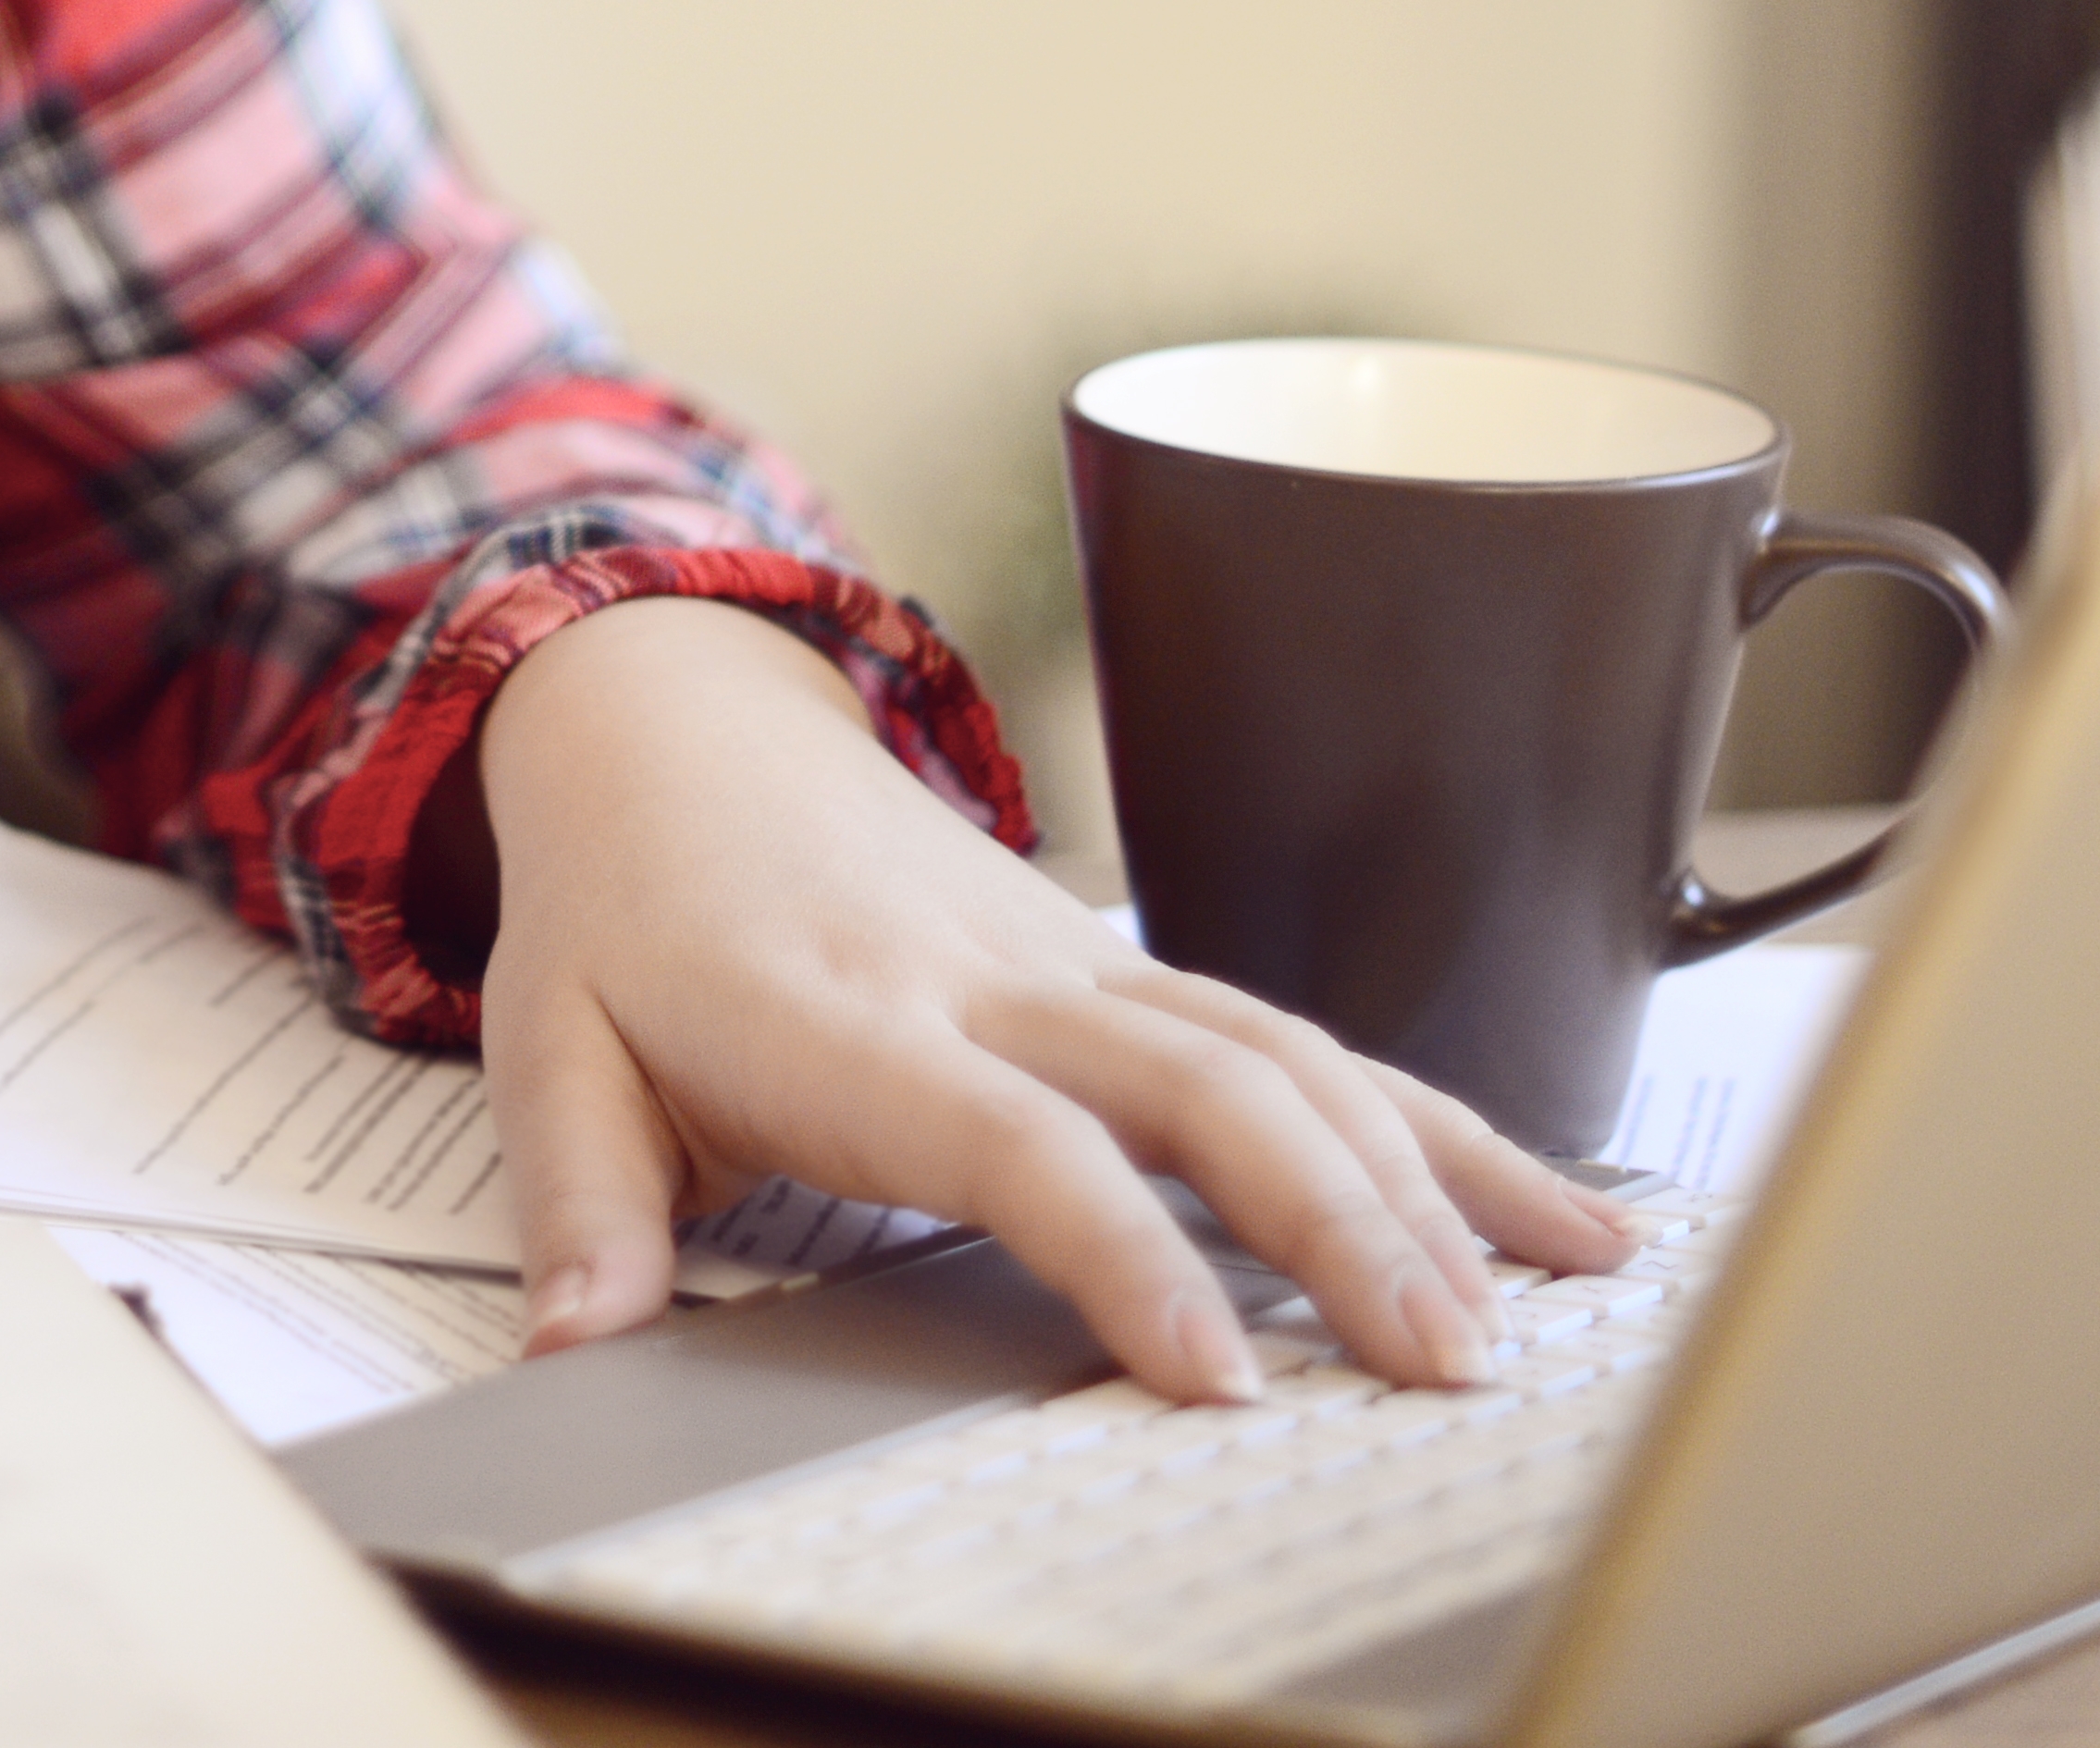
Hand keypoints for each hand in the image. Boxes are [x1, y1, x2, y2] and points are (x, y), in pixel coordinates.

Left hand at [466, 598, 1638, 1400]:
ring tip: (1523, 1310)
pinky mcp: (1125, 968)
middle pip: (1206, 1086)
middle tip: (1442, 1362)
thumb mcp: (549, 1046)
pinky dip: (1433, 1119)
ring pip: (1284, 1051)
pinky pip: (1300, 1037)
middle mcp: (994, 981)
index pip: (1019, 1143)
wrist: (674, 728)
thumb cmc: (624, 908)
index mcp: (853, 1019)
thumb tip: (572, 1344)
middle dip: (1341, 1223)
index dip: (1127, 1251)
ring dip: (1415, 1175)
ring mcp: (1077, 964)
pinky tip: (1550, 1203)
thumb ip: (578, 1204)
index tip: (1219, 1371)